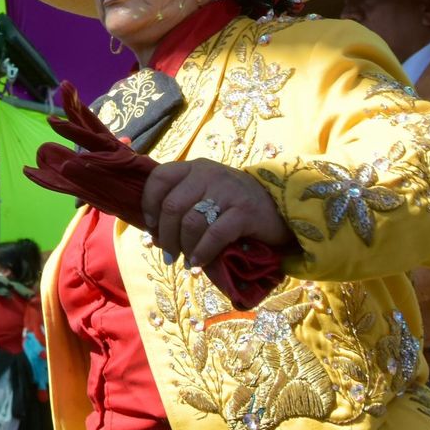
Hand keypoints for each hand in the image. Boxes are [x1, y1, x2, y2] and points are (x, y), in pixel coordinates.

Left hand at [141, 159, 290, 267]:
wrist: (280, 208)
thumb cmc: (235, 205)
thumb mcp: (207, 194)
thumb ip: (183, 205)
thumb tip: (154, 236)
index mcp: (195, 167)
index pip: (159, 178)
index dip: (149, 204)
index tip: (151, 226)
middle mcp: (208, 174)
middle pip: (171, 206)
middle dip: (165, 235)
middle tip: (168, 254)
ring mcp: (227, 190)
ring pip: (190, 222)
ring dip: (183, 247)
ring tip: (185, 261)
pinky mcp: (244, 211)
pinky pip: (214, 235)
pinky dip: (202, 252)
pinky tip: (199, 262)